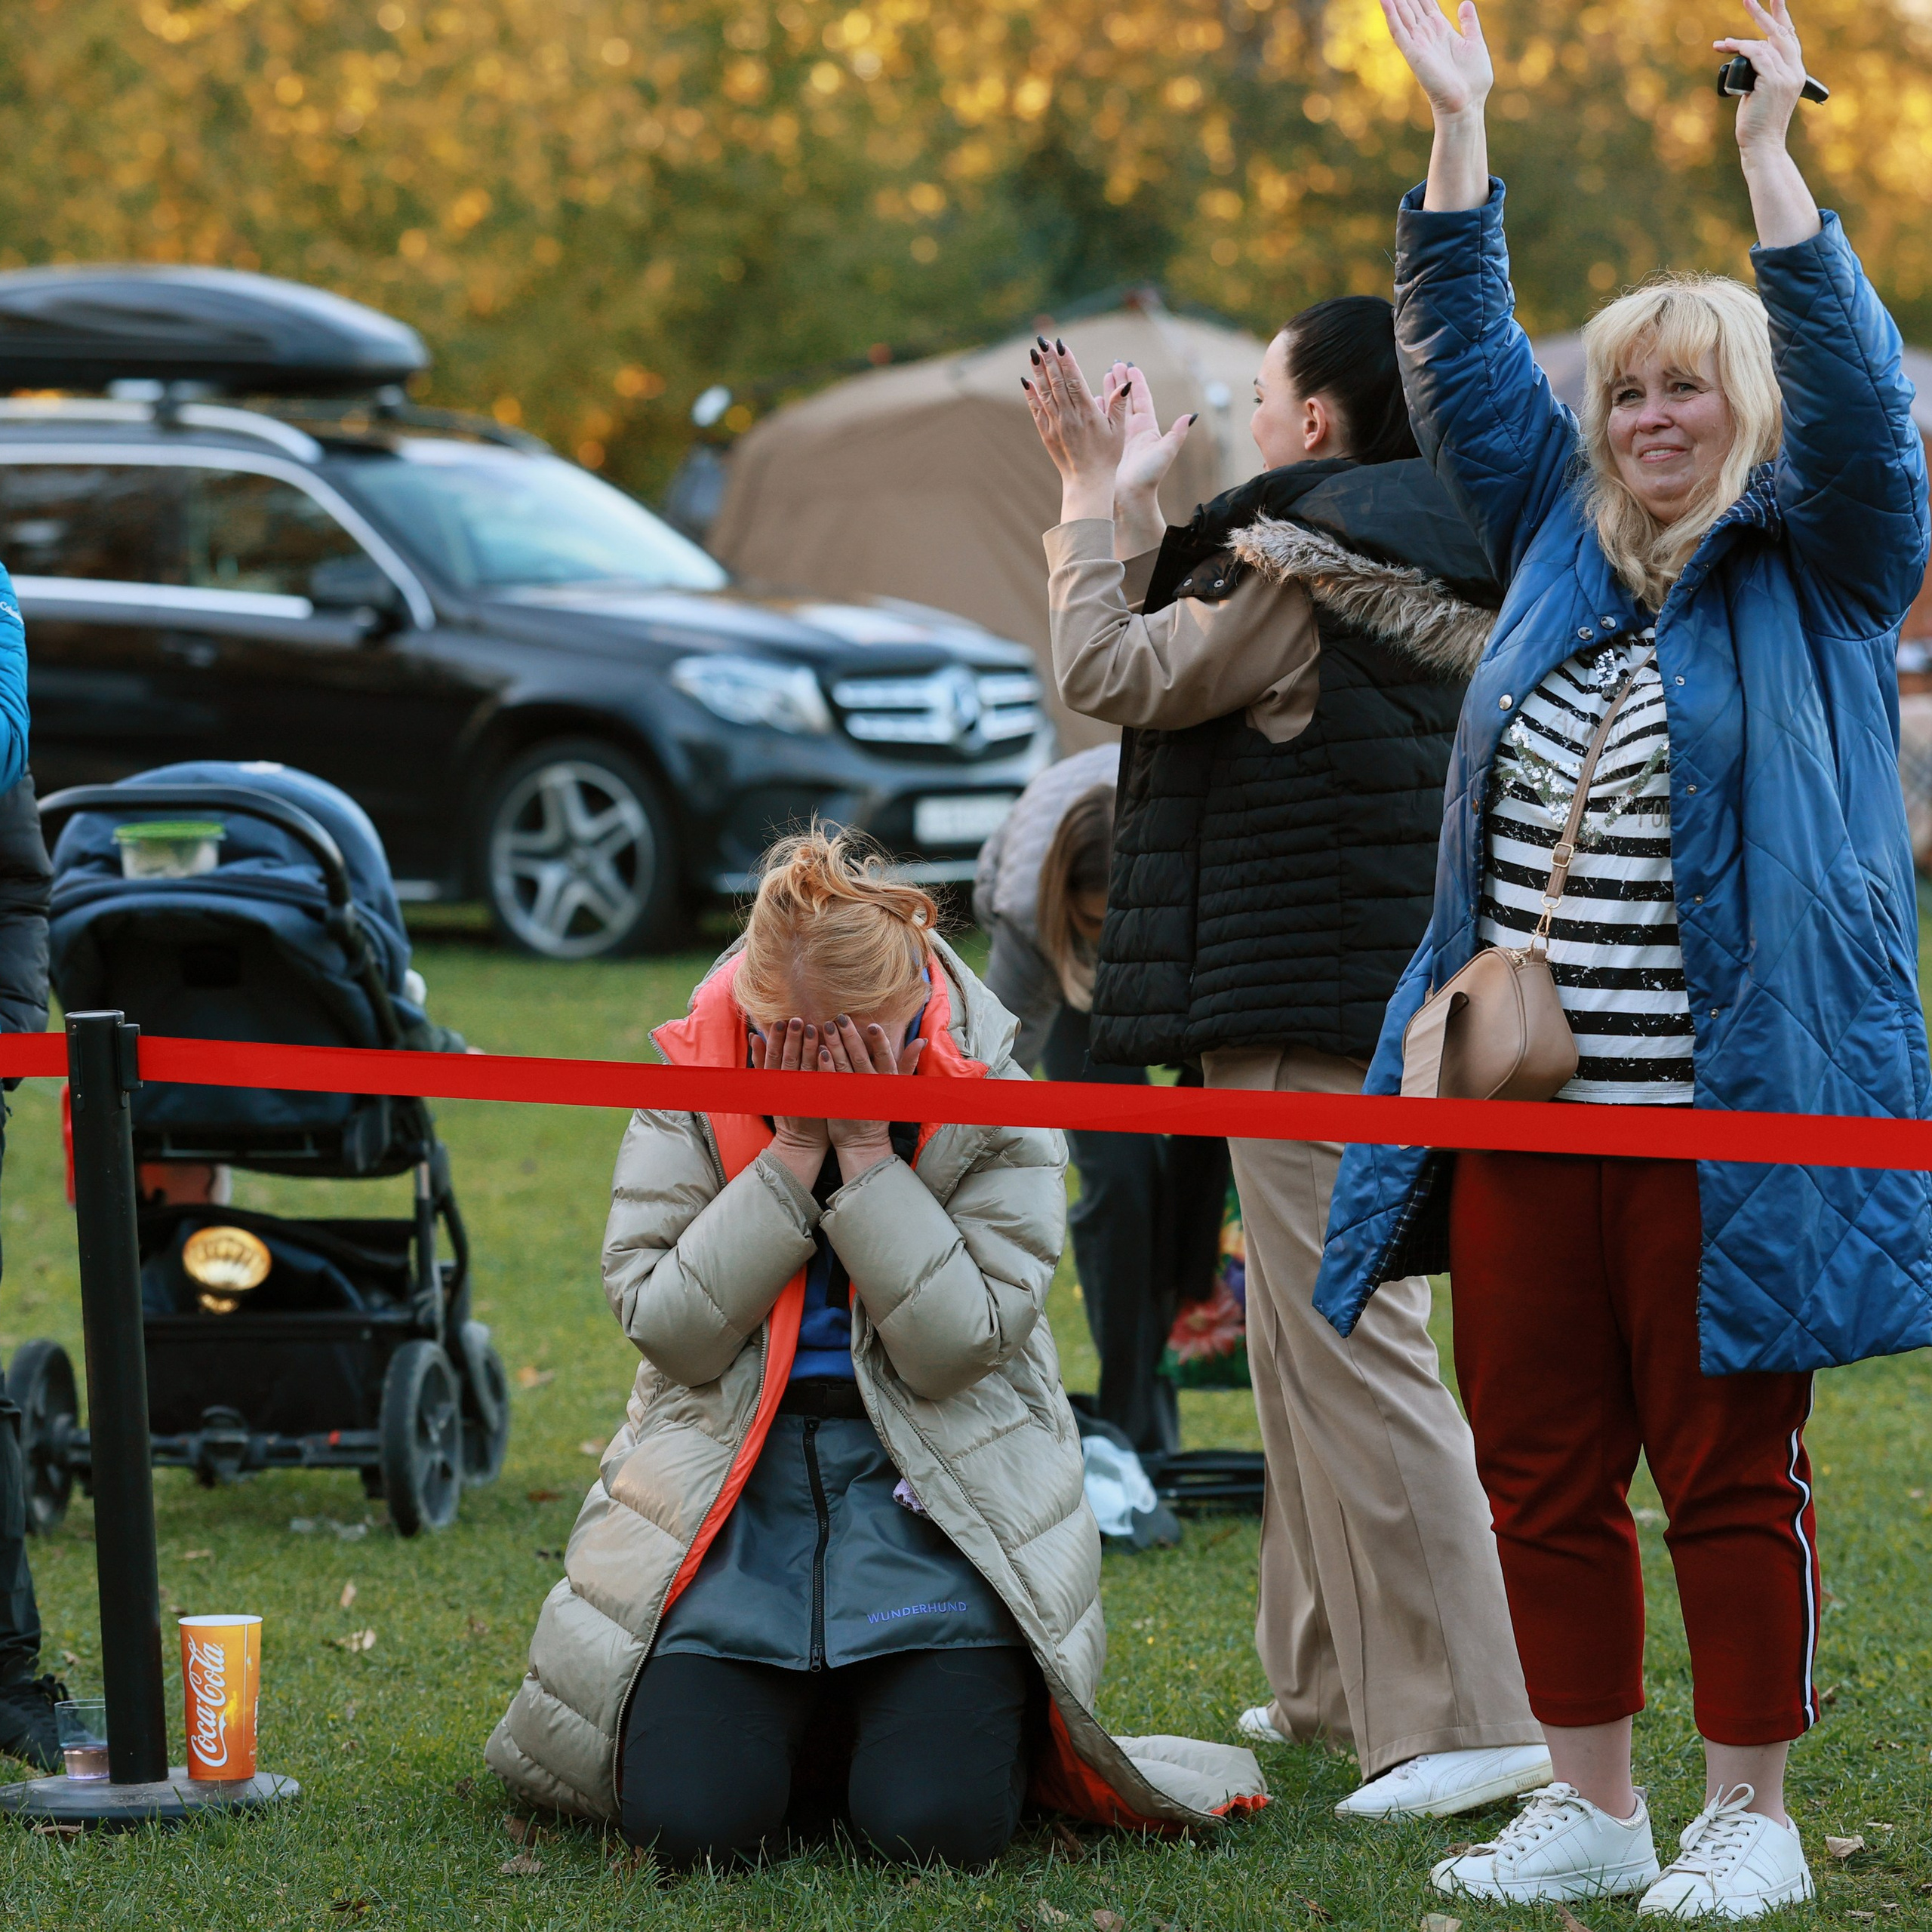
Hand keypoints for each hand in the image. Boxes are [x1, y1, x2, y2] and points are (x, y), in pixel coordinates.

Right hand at [749, 1018, 830, 1189]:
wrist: (801, 1142)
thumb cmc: (786, 1109)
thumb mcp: (769, 1085)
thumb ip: (762, 1061)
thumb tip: (755, 1036)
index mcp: (772, 1083)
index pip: (772, 1057)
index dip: (776, 1038)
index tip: (781, 1021)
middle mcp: (785, 1089)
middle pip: (788, 1060)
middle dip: (792, 1039)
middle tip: (797, 1020)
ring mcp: (802, 1096)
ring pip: (804, 1068)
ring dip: (808, 1047)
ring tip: (813, 1028)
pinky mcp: (817, 1102)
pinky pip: (819, 1081)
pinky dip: (822, 1066)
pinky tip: (827, 1050)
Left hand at [814, 1013, 925, 1181]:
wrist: (861, 1142)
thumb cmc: (879, 1109)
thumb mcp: (897, 1087)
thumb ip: (907, 1063)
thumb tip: (922, 1040)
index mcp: (887, 1081)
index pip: (886, 1058)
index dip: (879, 1042)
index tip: (871, 1025)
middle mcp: (871, 1087)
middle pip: (860, 1058)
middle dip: (850, 1037)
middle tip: (840, 1018)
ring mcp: (853, 1095)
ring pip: (843, 1066)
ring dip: (834, 1045)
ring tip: (825, 1027)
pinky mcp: (836, 1101)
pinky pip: (830, 1081)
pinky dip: (825, 1067)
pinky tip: (819, 1052)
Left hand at [1024, 338, 1129, 523]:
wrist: (1087, 483)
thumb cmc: (1107, 457)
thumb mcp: (1118, 431)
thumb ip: (1118, 405)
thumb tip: (1125, 383)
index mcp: (1087, 413)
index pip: (1075, 380)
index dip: (1067, 360)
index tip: (1060, 344)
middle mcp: (1069, 416)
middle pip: (1057, 382)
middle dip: (1049, 359)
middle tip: (1042, 340)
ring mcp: (1056, 425)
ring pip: (1045, 393)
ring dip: (1038, 372)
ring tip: (1033, 352)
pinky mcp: (1047, 434)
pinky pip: (1037, 410)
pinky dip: (1031, 394)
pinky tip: (1027, 381)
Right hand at [1108, 360, 1195, 558]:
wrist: (1129, 500)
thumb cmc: (1148, 479)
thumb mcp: (1165, 453)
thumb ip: (1177, 434)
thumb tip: (1190, 416)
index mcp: (1147, 429)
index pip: (1141, 399)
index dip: (1137, 382)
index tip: (1131, 366)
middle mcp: (1133, 431)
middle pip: (1127, 399)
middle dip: (1121, 381)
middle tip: (1114, 363)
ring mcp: (1119, 438)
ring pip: (1113, 408)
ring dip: (1109, 391)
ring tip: (1103, 375)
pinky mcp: (1107, 446)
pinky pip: (1101, 422)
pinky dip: (1097, 409)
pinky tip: (1091, 399)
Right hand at [1379, 0, 1492, 120]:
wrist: (1467, 103)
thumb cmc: (1474, 80)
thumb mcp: (1476, 44)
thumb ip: (1469, 23)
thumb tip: (1465, 2)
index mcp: (1441, 30)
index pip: (1426, 4)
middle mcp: (1427, 35)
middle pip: (1411, 6)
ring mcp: (1419, 44)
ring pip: (1402, 14)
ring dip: (1394, 0)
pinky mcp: (1413, 54)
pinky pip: (1399, 31)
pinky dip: (1391, 15)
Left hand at [1716, 0, 1804, 154]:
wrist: (1763, 146)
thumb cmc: (1757, 125)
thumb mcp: (1760, 95)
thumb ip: (1759, 76)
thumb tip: (1744, 61)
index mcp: (1794, 72)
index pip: (1789, 38)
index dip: (1781, 18)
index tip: (1775, 0)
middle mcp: (1794, 70)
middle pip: (1780, 32)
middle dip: (1764, 13)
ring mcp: (1785, 76)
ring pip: (1764, 45)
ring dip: (1739, 40)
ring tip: (1720, 44)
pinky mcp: (1773, 82)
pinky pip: (1757, 55)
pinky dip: (1742, 48)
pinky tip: (1727, 47)